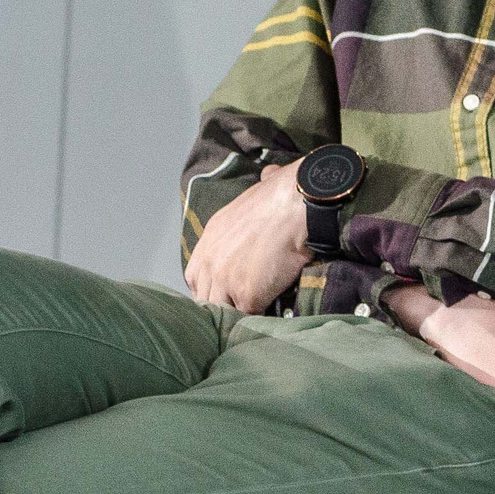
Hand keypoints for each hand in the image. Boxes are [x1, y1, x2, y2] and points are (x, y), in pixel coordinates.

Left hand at [184, 162, 310, 311]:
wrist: (299, 203)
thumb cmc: (286, 193)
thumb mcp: (259, 190)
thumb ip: (258, 189)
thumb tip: (270, 173)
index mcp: (210, 240)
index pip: (196, 278)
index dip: (213, 288)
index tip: (229, 293)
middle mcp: (210, 262)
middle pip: (206, 299)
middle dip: (225, 305)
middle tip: (245, 310)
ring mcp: (225, 281)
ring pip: (224, 312)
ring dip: (241, 316)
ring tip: (257, 320)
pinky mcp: (247, 295)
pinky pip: (250, 317)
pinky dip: (261, 320)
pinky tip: (271, 319)